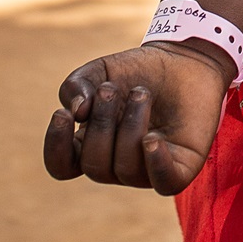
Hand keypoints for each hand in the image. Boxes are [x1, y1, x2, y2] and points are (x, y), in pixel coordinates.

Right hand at [43, 43, 231, 194]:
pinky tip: (152, 138)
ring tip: (141, 92)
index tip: (63, 115)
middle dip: (101, 123)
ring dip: (130, 126)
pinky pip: (165, 182)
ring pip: (126, 169)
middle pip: (94, 165)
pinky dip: (156, 163)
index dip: (56, 148)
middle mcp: (117, 164)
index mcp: (92, 145)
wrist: (185, 59)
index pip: (63, 166)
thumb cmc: (139, 70)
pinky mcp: (181, 167)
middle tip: (111, 89)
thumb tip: (77, 112)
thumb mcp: (101, 71)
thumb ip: (76, 86)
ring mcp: (148, 169)